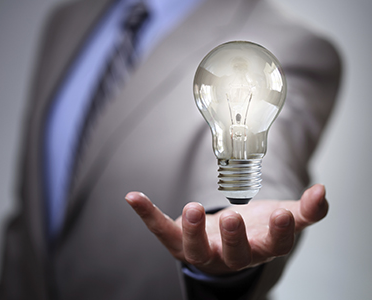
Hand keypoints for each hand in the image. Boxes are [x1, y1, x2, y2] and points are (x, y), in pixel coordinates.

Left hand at [125, 184, 327, 274]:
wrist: (228, 238)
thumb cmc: (255, 228)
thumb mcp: (282, 217)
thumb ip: (306, 209)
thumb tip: (323, 192)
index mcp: (260, 247)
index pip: (275, 245)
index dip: (279, 233)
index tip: (281, 214)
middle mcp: (231, 255)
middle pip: (234, 255)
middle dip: (234, 238)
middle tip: (232, 219)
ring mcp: (203, 250)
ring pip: (195, 249)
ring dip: (192, 230)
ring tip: (192, 208)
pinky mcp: (179, 241)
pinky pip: (161, 230)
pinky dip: (147, 214)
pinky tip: (133, 197)